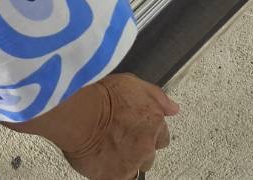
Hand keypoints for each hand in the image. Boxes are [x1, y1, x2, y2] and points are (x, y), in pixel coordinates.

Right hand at [64, 74, 178, 179]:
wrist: (80, 115)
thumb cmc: (101, 97)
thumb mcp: (133, 83)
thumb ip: (157, 97)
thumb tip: (173, 108)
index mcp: (154, 123)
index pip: (162, 137)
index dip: (149, 134)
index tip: (138, 131)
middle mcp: (147, 145)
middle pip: (149, 154)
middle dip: (138, 148)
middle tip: (120, 138)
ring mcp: (132, 163)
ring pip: (134, 168)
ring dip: (126, 161)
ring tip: (109, 148)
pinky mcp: (115, 176)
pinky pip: (117, 178)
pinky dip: (111, 171)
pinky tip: (102, 158)